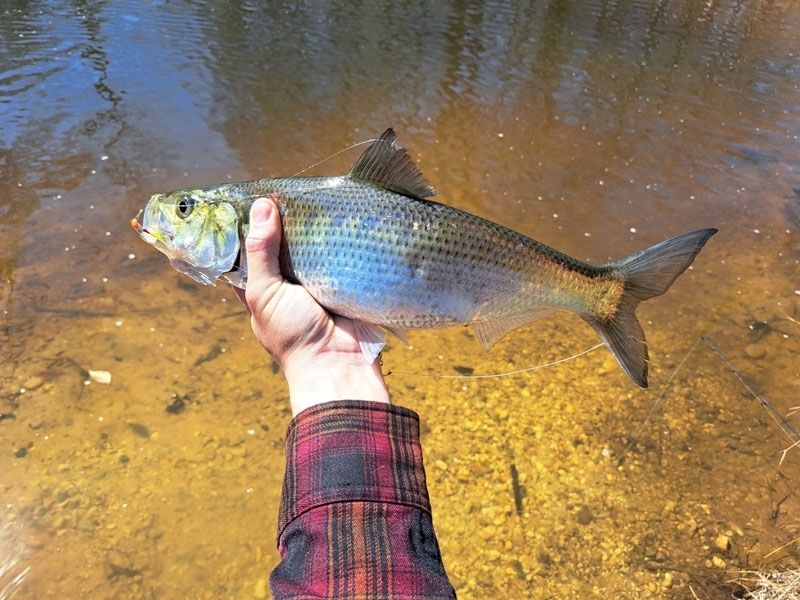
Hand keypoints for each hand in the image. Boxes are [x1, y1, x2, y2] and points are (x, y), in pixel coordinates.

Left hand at [235, 197, 389, 415]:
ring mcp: (315, 282)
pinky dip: (335, 237)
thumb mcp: (265, 293)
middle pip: (279, 245)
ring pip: (308, 246)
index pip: (245, 254)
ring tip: (310, 193)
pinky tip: (335, 212)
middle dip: (281, 223)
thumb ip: (260, 252)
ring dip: (310, 227)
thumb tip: (261, 205)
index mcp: (260, 290)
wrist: (341, 363)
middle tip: (283, 189)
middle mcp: (286, 284)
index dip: (244, 229)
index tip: (247, 197)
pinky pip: (336, 252)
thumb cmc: (293, 334)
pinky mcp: (341, 280)